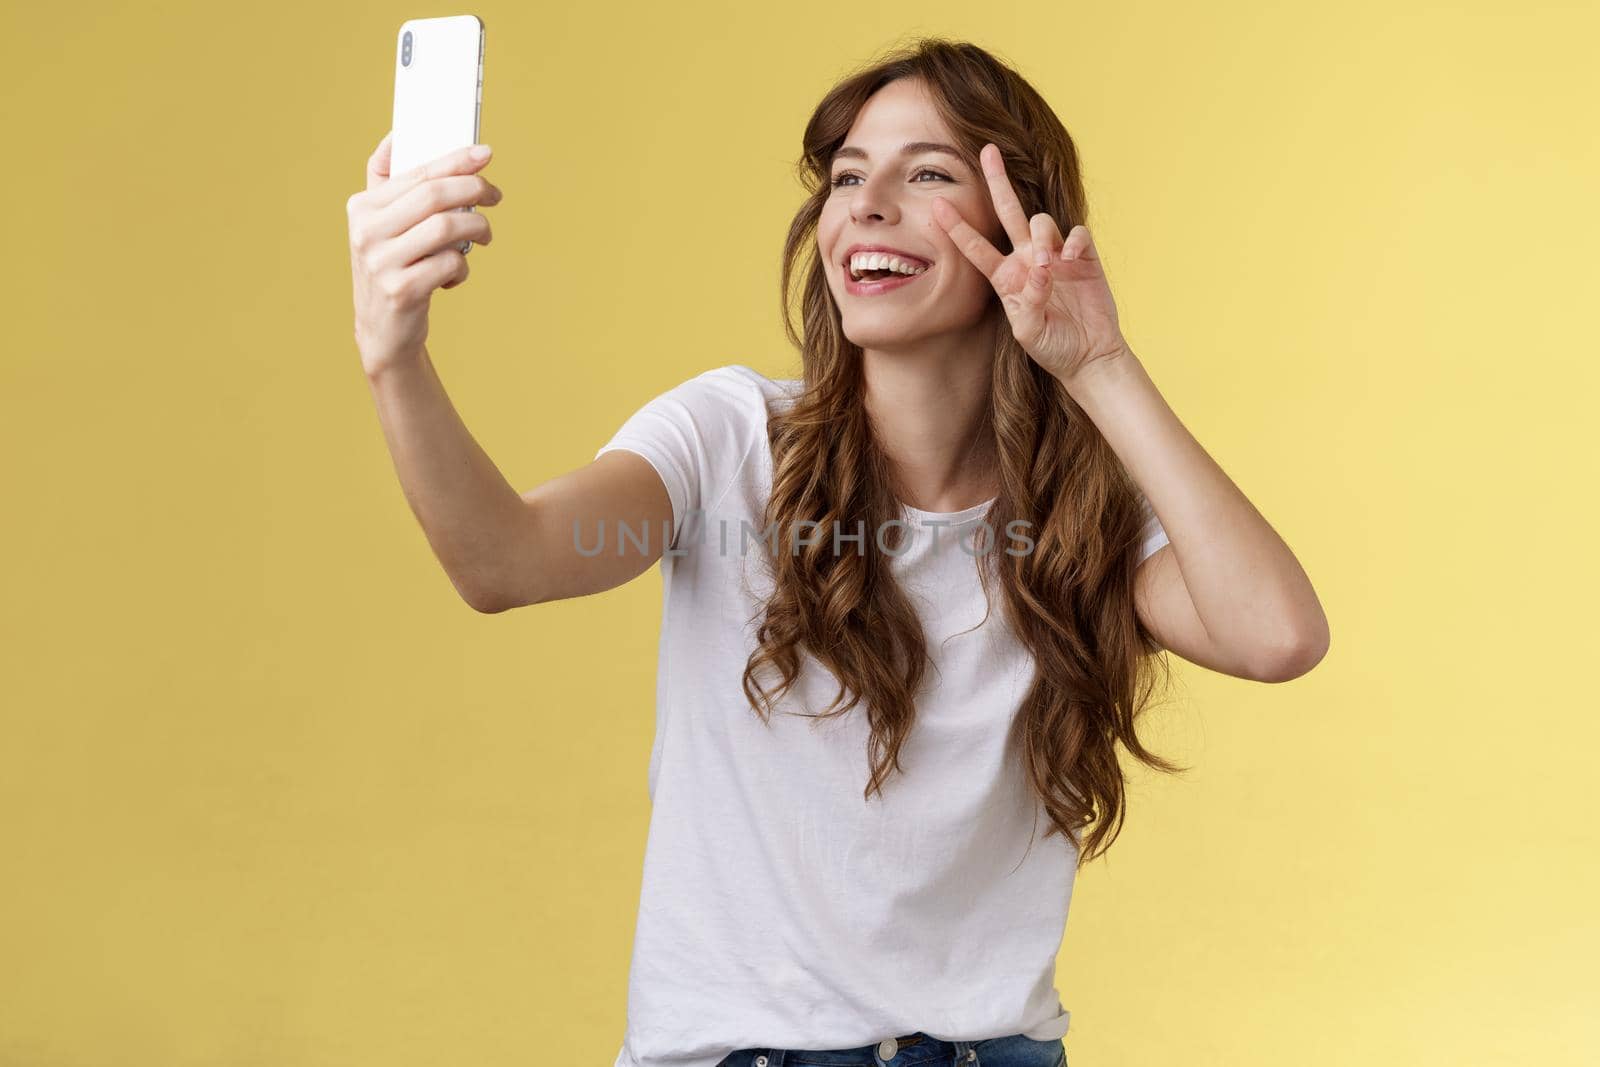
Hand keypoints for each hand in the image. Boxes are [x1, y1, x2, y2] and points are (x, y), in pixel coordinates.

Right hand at [346, 132, 502, 376]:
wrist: (382, 331)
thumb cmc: (391, 267)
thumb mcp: (379, 225)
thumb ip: (385, 181)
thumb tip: (398, 135)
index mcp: (362, 207)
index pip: (416, 173)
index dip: (455, 160)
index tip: (485, 153)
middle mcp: (367, 232)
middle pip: (433, 195)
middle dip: (473, 189)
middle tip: (495, 195)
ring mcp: (381, 263)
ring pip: (446, 228)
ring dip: (476, 228)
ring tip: (484, 237)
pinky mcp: (401, 291)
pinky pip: (450, 264)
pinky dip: (463, 266)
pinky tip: (454, 274)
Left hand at [932, 144, 1129, 384]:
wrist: (1088, 355)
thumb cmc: (1052, 347)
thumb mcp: (1030, 333)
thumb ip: (1030, 303)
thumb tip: (1040, 270)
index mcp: (1006, 277)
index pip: (976, 248)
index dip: (956, 228)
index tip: (935, 206)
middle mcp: (1027, 259)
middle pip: (1009, 211)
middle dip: (998, 180)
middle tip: (988, 151)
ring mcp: (1056, 254)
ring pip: (1042, 222)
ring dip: (1041, 238)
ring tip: (1046, 264)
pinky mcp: (1084, 256)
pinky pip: (1077, 234)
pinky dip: (1074, 242)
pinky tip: (1071, 259)